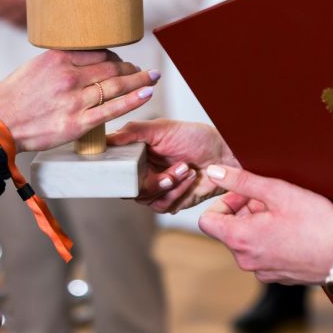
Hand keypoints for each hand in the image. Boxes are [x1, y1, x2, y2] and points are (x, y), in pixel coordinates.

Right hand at [0, 49, 157, 150]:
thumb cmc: (11, 98)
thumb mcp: (33, 68)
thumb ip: (58, 63)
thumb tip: (81, 61)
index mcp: (57, 59)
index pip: (98, 51)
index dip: (115, 55)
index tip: (121, 60)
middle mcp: (68, 76)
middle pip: (111, 66)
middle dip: (130, 68)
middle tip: (141, 71)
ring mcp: (74, 100)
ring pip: (115, 85)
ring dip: (138, 80)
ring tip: (151, 78)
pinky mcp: (76, 123)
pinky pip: (112, 109)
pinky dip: (132, 99)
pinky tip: (146, 93)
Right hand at [108, 119, 238, 211]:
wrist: (224, 154)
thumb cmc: (197, 137)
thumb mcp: (162, 128)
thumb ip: (134, 131)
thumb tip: (108, 138)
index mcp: (137, 152)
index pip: (114, 165)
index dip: (114, 168)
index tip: (122, 165)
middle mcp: (143, 171)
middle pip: (127, 186)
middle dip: (147, 180)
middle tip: (166, 172)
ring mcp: (156, 187)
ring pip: (144, 197)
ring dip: (166, 184)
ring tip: (185, 168)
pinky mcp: (170, 200)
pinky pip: (162, 204)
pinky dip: (177, 191)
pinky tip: (189, 177)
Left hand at [196, 165, 332, 285]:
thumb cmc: (315, 223)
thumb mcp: (277, 191)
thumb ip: (241, 181)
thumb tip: (214, 172)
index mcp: (240, 240)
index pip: (207, 220)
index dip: (224, 202)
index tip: (246, 195)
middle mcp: (246, 260)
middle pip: (229, 230)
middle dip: (246, 211)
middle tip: (272, 200)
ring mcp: (262, 272)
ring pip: (248, 242)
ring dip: (259, 225)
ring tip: (286, 215)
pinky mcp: (277, 276)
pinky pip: (264, 254)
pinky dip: (271, 240)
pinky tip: (294, 231)